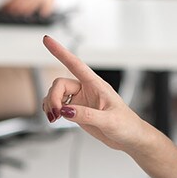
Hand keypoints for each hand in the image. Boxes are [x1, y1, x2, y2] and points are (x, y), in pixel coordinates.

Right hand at [41, 35, 151, 151]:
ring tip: (54, 118)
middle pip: (60, 84)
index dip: (60, 51)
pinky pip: (58, 105)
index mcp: (96, 85)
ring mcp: (80, 100)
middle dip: (54, 98)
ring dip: (50, 104)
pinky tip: (55, 117)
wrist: (129, 138)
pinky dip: (52, 110)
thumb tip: (66, 111)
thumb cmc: (126, 124)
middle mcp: (86, 89)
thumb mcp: (109, 120)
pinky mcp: (77, 110)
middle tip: (56, 114)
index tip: (47, 40)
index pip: (75, 64)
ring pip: (56, 94)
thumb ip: (87, 115)